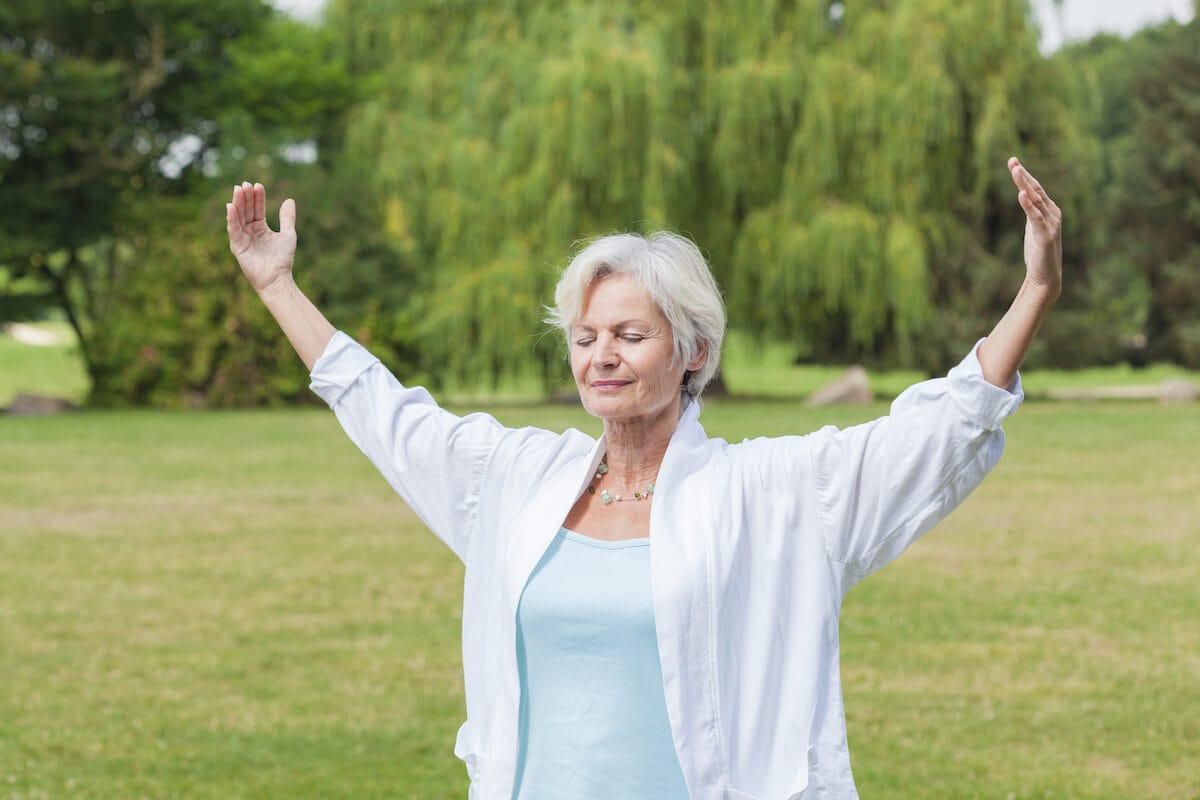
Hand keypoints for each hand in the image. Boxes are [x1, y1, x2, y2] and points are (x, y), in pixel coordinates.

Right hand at [226, 182, 296, 295]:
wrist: (278, 278)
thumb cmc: (283, 259)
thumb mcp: (287, 234)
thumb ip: (287, 218)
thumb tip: (289, 200)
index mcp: (260, 228)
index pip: (257, 209)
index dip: (257, 198)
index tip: (258, 185)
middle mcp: (249, 232)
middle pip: (245, 210)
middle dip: (245, 197)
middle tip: (245, 184)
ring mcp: (242, 238)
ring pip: (238, 217)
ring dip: (237, 203)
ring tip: (238, 190)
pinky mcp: (237, 247)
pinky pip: (233, 230)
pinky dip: (231, 218)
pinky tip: (231, 206)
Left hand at [1008, 157, 1061, 295]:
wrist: (1045, 276)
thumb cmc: (1039, 252)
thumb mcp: (1033, 226)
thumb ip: (1031, 211)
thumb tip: (1023, 195)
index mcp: (1049, 210)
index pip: (1035, 188)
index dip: (1024, 175)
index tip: (1013, 161)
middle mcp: (1053, 213)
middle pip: (1036, 189)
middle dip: (1024, 175)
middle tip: (1012, 161)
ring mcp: (1051, 224)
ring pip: (1036, 200)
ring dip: (1025, 184)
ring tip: (1015, 171)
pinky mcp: (1046, 236)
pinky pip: (1035, 218)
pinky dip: (1028, 205)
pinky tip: (1021, 195)